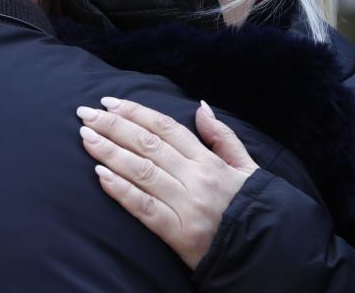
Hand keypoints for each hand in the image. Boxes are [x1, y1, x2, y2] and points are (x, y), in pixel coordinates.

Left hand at [75, 97, 258, 269]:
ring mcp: (187, 205)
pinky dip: (121, 190)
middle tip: (85, 114)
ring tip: (86, 138)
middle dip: (113, 126)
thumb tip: (200, 107)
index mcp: (209, 161)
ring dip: (110, 152)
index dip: (135, 112)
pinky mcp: (180, 233)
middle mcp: (197, 178)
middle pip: (148, 144)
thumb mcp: (246, 167)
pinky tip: (101, 175)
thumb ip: (222, 137)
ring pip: (142, 171)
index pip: (166, 128)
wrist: (269, 252)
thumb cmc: (253, 208)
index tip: (109, 103)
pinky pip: (145, 208)